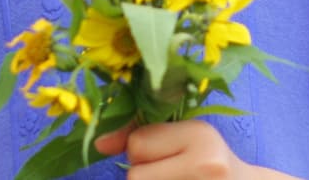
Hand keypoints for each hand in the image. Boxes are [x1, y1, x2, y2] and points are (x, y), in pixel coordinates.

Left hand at [94, 119, 253, 178]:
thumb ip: (143, 133)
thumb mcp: (185, 137)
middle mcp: (206, 164)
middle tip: (171, 173)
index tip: (164, 155)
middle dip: (144, 175)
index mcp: (200, 135)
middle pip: (135, 176)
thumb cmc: (209, 160)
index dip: (142, 152)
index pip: (137, 144)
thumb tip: (99, 144)